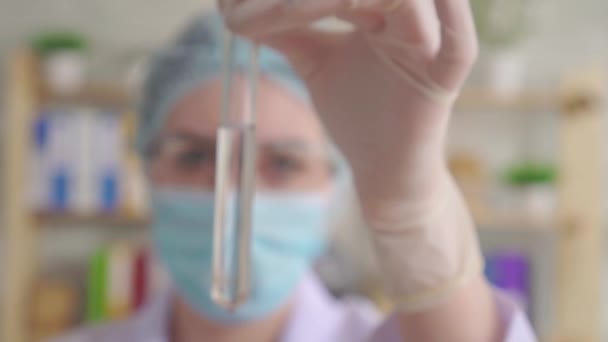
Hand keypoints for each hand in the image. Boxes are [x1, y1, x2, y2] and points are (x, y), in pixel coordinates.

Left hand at [221, 0, 477, 218]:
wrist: (382, 165)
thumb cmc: (356, 111)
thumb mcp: (314, 61)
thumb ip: (286, 28)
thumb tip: (232, 4)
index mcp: (377, 4)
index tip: (235, 4)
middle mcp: (406, 11)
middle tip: (255, 9)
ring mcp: (431, 38)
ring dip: (336, 0)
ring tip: (285, 13)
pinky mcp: (449, 71)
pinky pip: (456, 35)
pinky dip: (434, 13)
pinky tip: (384, 8)